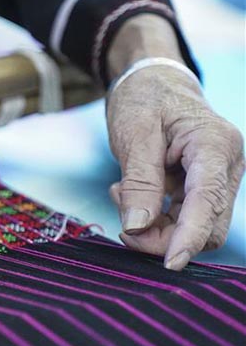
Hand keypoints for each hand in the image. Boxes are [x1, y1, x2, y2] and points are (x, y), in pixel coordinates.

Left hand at [106, 66, 244, 269]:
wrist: (152, 80)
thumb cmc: (144, 99)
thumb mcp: (134, 134)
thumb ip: (139, 181)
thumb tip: (138, 226)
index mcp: (214, 145)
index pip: (208, 202)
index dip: (189, 237)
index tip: (170, 264)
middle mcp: (226, 164)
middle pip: (207, 225)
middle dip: (164, 237)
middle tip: (122, 226)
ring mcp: (218, 177)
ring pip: (195, 226)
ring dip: (154, 227)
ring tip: (119, 194)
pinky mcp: (203, 186)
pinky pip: (183, 216)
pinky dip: (154, 216)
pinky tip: (128, 194)